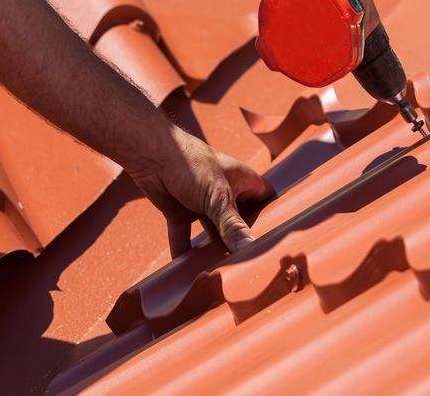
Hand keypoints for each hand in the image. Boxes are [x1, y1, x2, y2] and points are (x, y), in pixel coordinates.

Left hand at [129, 126, 273, 257]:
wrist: (151, 156)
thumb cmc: (191, 164)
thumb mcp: (217, 197)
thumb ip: (232, 225)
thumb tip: (249, 247)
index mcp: (243, 181)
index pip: (266, 200)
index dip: (273, 216)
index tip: (277, 240)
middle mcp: (227, 193)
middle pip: (240, 222)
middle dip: (241, 241)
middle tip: (250, 265)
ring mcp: (204, 204)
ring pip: (213, 232)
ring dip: (214, 250)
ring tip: (222, 273)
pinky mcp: (182, 212)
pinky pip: (185, 237)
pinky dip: (184, 252)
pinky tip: (185, 271)